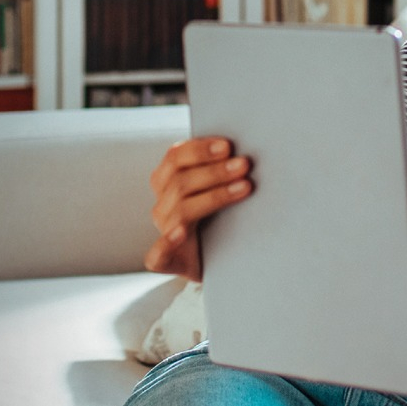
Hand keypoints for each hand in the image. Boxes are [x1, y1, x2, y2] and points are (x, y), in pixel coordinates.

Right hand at [144, 137, 252, 280]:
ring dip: (214, 196)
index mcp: (168, 181)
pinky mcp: (163, 259)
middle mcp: (163, 204)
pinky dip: (167, 241)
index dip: (200, 149)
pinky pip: (158, 252)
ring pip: (182, 210)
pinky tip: (180, 233)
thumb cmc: (222, 219)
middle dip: (215, 172)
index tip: (228, 146)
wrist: (219, 259)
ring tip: (244, 188)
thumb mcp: (221, 189)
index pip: (176, 157)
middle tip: (244, 165)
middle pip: (181, 182)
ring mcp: (163, 231)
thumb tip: (249, 151)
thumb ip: (225, 168)